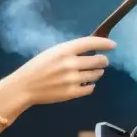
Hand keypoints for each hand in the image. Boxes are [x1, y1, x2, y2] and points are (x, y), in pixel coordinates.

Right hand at [1, 36, 116, 111]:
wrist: (24, 87)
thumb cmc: (37, 67)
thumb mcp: (52, 52)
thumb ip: (70, 50)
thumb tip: (91, 49)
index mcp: (64, 50)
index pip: (90, 43)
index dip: (104, 43)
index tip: (113, 45)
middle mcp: (70, 63)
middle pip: (98, 60)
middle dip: (103, 61)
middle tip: (102, 62)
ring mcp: (72, 79)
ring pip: (96, 74)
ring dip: (98, 72)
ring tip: (93, 72)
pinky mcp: (71, 93)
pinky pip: (90, 88)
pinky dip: (90, 85)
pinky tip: (85, 83)